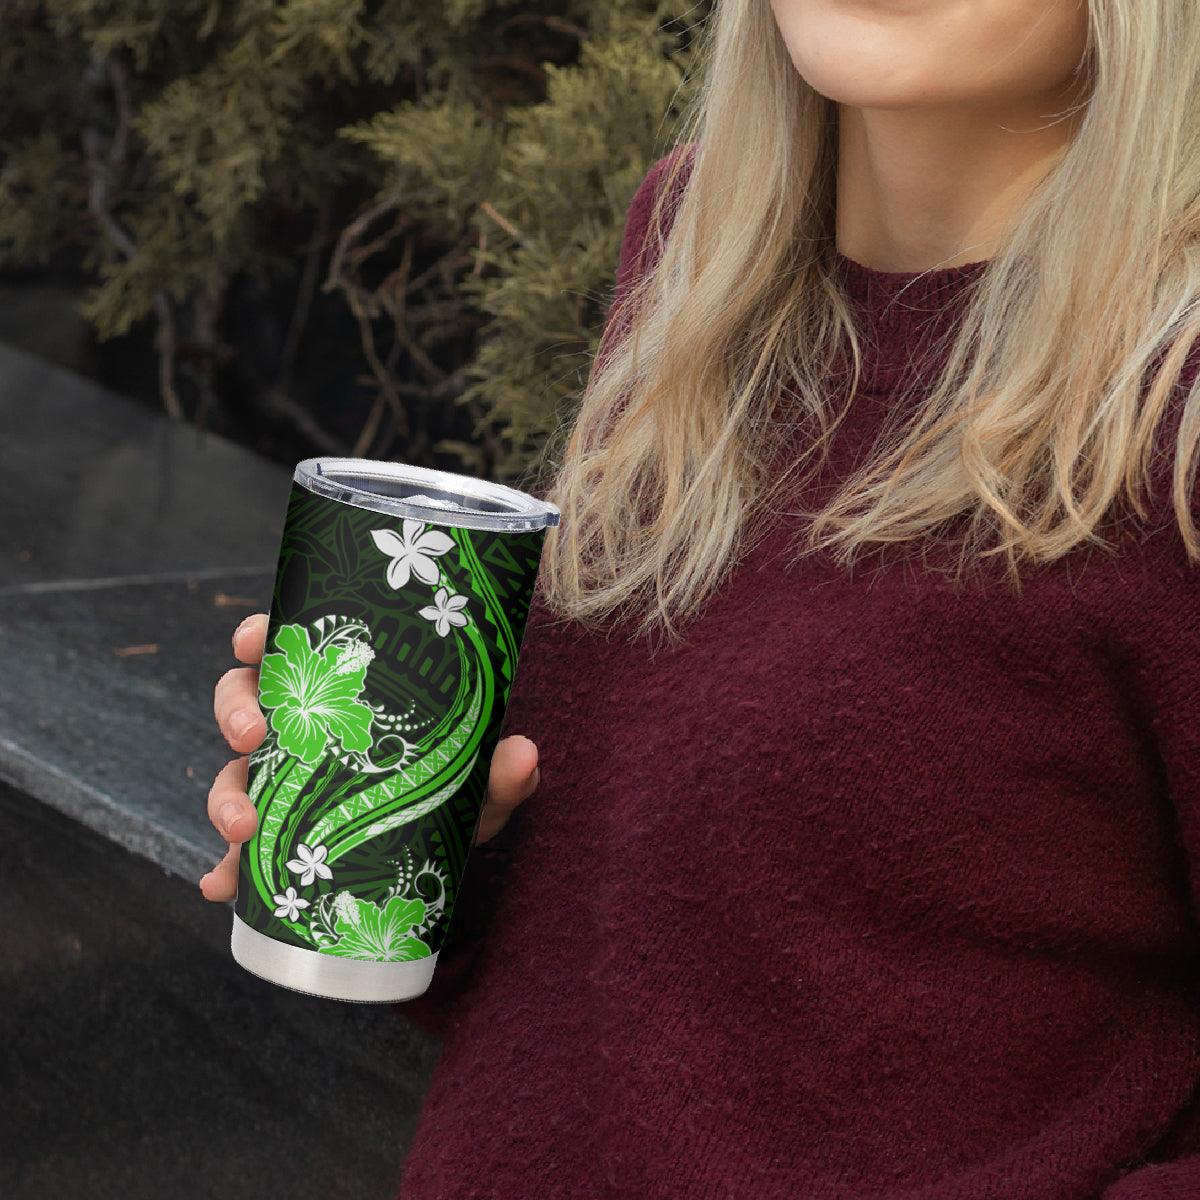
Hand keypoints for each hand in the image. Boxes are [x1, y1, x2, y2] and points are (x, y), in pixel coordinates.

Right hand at [198, 614, 539, 900]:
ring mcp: (288, 782)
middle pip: (244, 703)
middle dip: (235, 714)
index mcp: (343, 692)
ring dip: (225, 796)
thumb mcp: (481, 779)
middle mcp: (305, 729)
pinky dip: (225, 868)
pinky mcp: (282, 836)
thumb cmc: (459, 786)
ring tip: (241, 826)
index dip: (259, 637)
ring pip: (234, 773)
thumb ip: (501, 770)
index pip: (290, 649)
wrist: (451, 843)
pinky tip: (221, 886)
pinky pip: (242, 850)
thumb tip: (523, 754)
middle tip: (252, 735)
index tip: (253, 640)